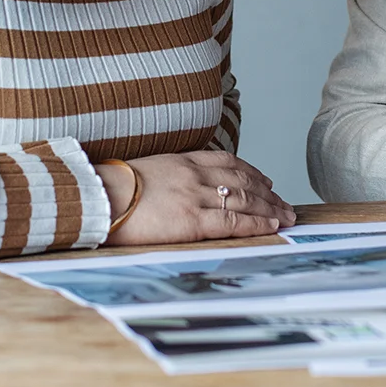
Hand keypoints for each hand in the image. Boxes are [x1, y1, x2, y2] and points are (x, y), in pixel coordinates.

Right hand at [97, 151, 296, 245]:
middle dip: (268, 192)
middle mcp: (195, 175)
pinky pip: (234, 221)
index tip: (265, 179)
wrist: (98, 197)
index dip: (251, 171)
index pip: (227, 162)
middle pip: (243, 181)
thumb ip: (167, 176)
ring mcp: (195, 196)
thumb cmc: (111, 189)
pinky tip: (272, 225)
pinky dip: (257, 223)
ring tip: (288, 215)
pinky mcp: (193, 220)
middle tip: (284, 202)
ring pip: (245, 200)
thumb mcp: (145, 172)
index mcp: (182, 161)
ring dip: (270, 208)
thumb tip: (173, 188)